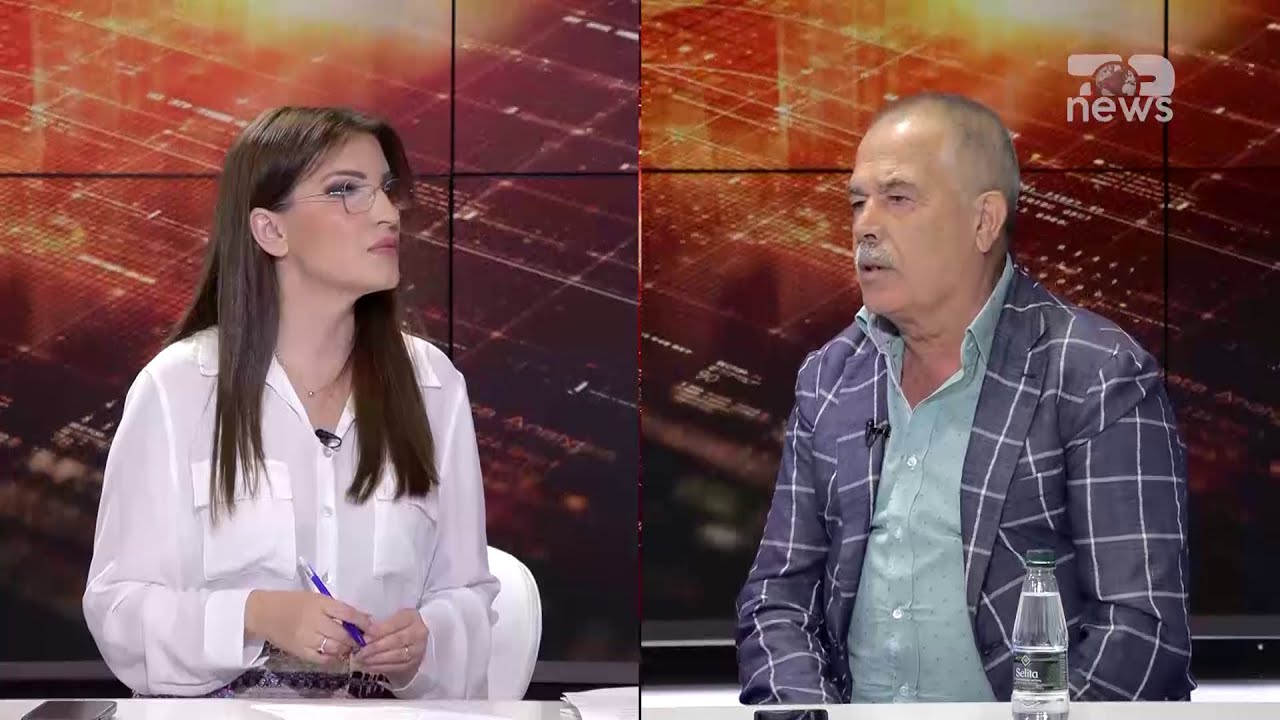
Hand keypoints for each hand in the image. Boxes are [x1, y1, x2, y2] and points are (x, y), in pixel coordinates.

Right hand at [244, 590, 371, 665]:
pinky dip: (331, 657)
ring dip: (345, 649)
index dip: (363, 623)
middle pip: (343, 634)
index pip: (348, 614)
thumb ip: (338, 608)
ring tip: (347, 647)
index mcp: (320, 604)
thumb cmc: (292, 602)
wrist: (263, 613)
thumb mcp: (316, 598)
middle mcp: (314, 621)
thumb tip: (364, 618)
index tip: (372, 628)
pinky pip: (321, 658)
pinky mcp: (299, 651)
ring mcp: (306, 638)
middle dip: (355, 639)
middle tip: (361, 641)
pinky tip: (334, 653)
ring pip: (334, 648)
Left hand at [353, 608, 426, 676]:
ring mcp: (417, 650)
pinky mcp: (412, 664)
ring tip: (361, 659)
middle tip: (360, 650)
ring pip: (396, 655)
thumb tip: (362, 630)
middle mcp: (418, 634)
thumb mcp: (391, 617)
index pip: (396, 623)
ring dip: (376, 659)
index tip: (365, 635)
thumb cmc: (397, 625)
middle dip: (376, 647)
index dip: (380, 629)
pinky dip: (379, 667)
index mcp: (412, 617)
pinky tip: (367, 666)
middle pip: (397, 640)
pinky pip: (395, 667)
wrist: (413, 638)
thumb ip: (379, 622)